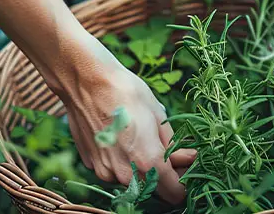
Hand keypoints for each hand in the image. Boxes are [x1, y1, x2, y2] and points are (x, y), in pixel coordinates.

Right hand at [52, 40, 195, 203]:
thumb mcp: (158, 114)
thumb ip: (173, 144)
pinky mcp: (92, 165)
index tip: (188, 169)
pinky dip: (122, 161)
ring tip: (142, 139)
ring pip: (133, 180)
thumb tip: (189, 158)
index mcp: (146, 160)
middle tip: (172, 153)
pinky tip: (122, 138)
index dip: (184, 183)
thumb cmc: (125, 91)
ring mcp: (105, 171)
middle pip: (154, 188)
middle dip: (165, 176)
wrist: (85, 81)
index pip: (174, 193)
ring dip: (142, 168)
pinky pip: (114, 170)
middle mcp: (124, 174)